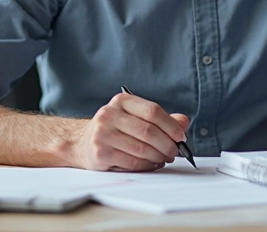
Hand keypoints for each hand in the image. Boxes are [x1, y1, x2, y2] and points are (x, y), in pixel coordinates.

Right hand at [69, 92, 190, 171]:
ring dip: (159, 157)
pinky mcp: (100, 153)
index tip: (181, 136)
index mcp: (121, 101)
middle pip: (148, 131)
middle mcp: (109, 114)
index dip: (171, 125)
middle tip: (175, 152)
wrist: (82, 143)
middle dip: (167, 145)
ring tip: (164, 158)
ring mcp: (103, 134)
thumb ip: (160, 119)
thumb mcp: (135, 118)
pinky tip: (152, 164)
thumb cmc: (114, 129)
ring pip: (142, 149)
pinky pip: (132, 162)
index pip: (152, 111)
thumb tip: (184, 122)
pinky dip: (147, 165)